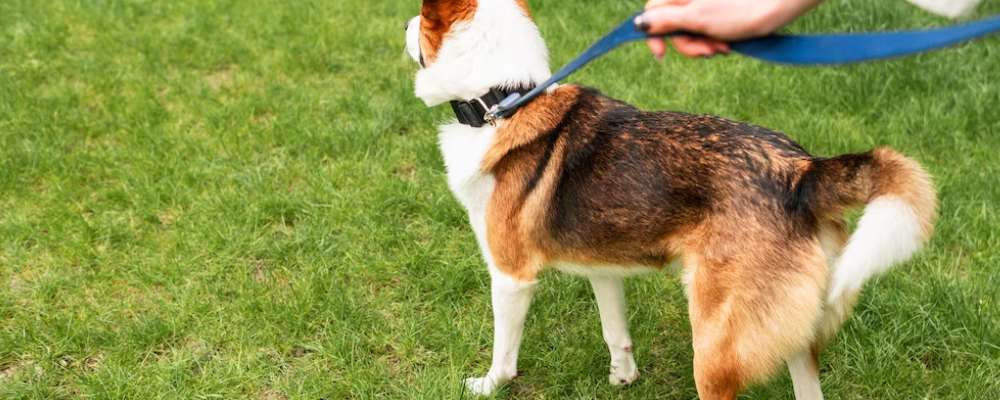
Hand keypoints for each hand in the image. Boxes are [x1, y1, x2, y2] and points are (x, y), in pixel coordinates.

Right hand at [638, 0, 822, 57]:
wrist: (778, 5)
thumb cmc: (739, 11)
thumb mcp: (696, 20)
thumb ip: (665, 22)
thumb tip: (638, 24)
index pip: (651, 13)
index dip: (654, 36)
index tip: (662, 55)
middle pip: (671, 25)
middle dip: (688, 44)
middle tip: (708, 52)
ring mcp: (703, 3)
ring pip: (689, 30)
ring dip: (703, 45)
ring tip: (723, 47)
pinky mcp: (717, 11)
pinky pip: (704, 29)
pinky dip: (712, 40)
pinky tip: (727, 43)